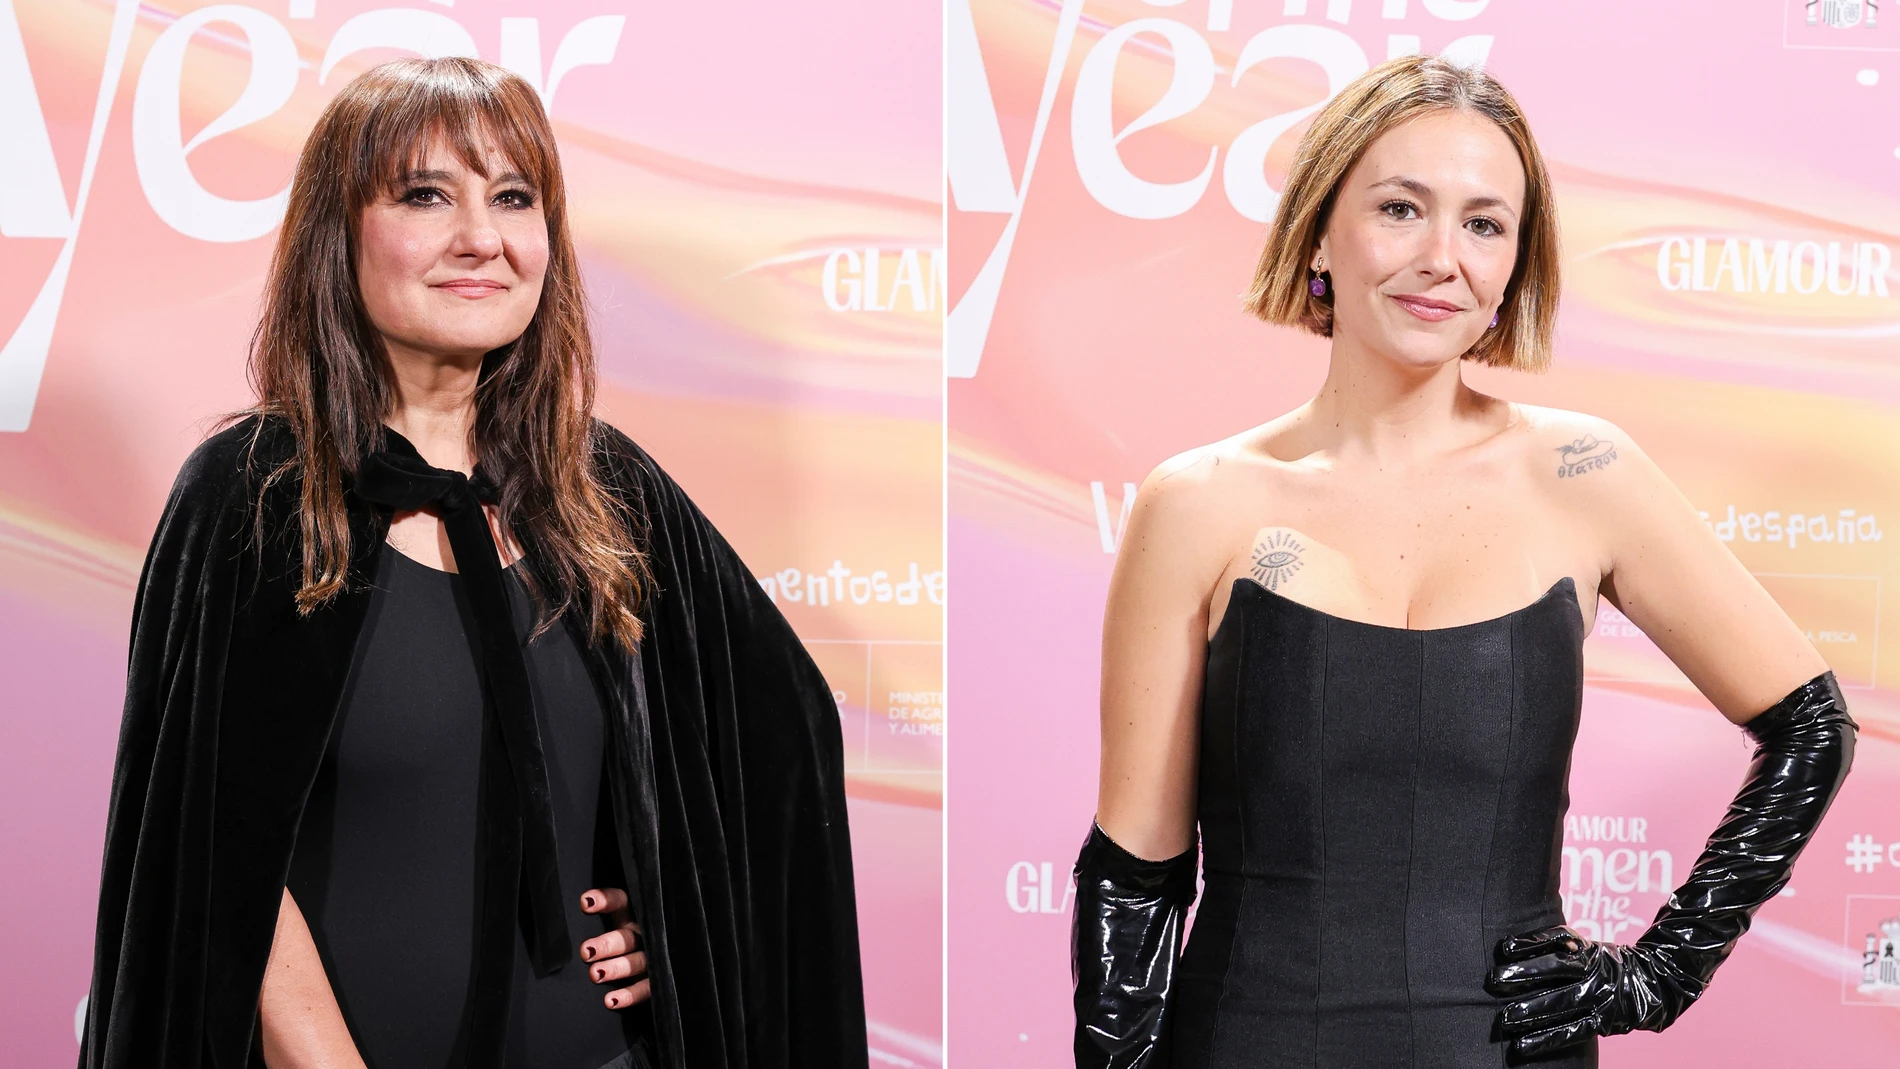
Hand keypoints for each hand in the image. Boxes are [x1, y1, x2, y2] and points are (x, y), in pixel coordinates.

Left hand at [578, 887, 649, 1009]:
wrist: (655, 966)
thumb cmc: (616, 945)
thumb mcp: (609, 925)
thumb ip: (591, 922)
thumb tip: (556, 918)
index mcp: (631, 916)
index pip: (621, 902)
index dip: (605, 901)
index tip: (585, 903)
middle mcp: (643, 935)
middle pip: (626, 937)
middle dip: (606, 944)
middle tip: (586, 951)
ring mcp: (652, 958)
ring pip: (636, 962)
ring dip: (616, 968)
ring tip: (595, 974)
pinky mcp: (656, 981)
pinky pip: (645, 989)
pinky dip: (629, 995)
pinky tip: (610, 1001)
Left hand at [1486, 925, 1679, 1057]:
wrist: (1653, 983)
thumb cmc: (1601, 962)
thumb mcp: (1583, 947)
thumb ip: (1554, 943)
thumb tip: (1510, 944)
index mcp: (1587, 953)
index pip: (1555, 945)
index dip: (1529, 946)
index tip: (1503, 948)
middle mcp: (1592, 975)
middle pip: (1554, 974)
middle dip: (1522, 977)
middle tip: (1493, 980)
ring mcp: (1598, 1000)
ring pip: (1561, 1005)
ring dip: (1530, 1012)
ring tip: (1504, 1018)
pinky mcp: (1601, 1024)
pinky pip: (1571, 1032)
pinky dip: (1545, 1039)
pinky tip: (1521, 1045)